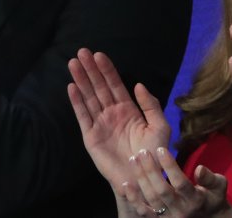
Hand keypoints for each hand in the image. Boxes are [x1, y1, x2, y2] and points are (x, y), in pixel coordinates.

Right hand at [67, 49, 170, 190]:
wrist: (143, 179)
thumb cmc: (154, 155)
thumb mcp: (160, 127)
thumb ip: (151, 105)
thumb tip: (138, 85)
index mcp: (128, 110)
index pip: (115, 85)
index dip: (107, 70)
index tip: (99, 54)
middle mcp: (112, 114)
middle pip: (98, 87)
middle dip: (90, 69)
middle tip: (82, 52)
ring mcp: (100, 124)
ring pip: (89, 97)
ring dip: (81, 80)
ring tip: (73, 64)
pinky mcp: (91, 137)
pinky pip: (83, 116)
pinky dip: (77, 102)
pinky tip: (72, 87)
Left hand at [122, 148, 231, 217]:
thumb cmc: (213, 198)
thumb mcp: (219, 186)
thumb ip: (210, 177)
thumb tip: (199, 169)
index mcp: (196, 200)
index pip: (180, 183)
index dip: (170, 166)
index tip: (160, 149)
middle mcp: (181, 210)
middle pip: (162, 191)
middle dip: (150, 170)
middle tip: (142, 152)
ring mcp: (169, 217)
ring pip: (151, 200)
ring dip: (140, 179)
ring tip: (133, 160)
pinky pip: (143, 212)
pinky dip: (133, 199)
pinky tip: (125, 184)